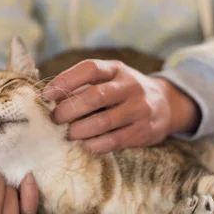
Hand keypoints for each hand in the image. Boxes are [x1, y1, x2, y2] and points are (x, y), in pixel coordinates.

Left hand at [42, 59, 198, 152]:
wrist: (166, 104)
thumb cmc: (123, 91)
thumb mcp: (109, 78)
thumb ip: (83, 84)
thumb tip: (50, 97)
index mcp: (116, 69)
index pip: (90, 69)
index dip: (65, 81)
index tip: (46, 94)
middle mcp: (130, 86)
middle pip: (95, 97)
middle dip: (69, 110)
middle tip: (55, 119)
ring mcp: (139, 109)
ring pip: (103, 122)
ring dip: (79, 130)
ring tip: (68, 133)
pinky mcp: (144, 131)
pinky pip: (115, 140)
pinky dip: (95, 144)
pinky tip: (85, 144)